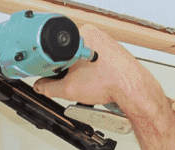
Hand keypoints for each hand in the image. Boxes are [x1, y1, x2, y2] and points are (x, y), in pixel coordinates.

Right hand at [31, 22, 167, 116]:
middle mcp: (94, 35)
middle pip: (69, 54)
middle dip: (66, 70)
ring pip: (82, 59)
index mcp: (80, 36)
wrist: (133, 89)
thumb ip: (48, 87)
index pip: (55, 51)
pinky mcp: (113, 51)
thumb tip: (41, 86)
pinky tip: (97, 82)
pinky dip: (93, 72)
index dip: (50, 67)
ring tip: (88, 84)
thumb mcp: (68, 88)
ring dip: (80, 72)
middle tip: (72, 83)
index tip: (50, 76)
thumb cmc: (109, 82)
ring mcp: (105, 42)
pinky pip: (95, 62)